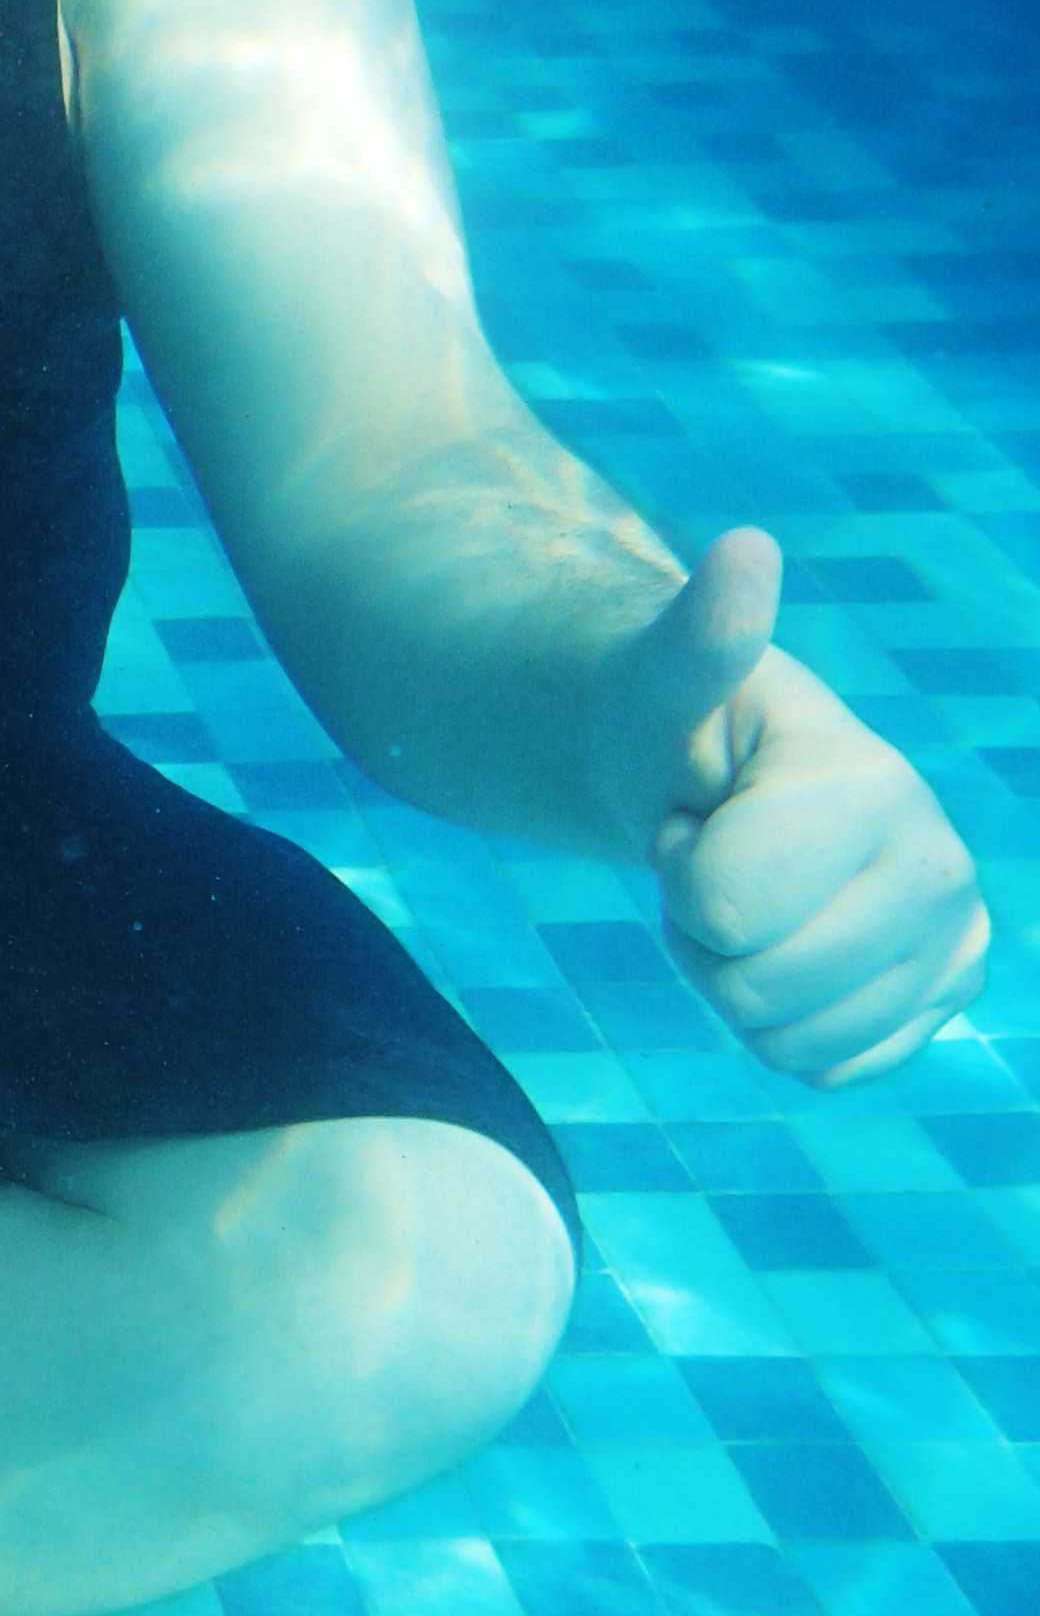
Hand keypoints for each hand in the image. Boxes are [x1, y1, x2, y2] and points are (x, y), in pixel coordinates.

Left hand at [596, 527, 988, 1085]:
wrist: (706, 776)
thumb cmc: (673, 721)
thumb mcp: (662, 677)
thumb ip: (702, 632)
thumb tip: (744, 549)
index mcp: (875, 786)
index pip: (726, 911)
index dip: (680, 870)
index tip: (698, 810)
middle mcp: (940, 863)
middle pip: (757, 989)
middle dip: (702, 933)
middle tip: (715, 857)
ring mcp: (952, 935)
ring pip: (789, 1041)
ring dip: (735, 982)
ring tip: (746, 896)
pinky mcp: (943, 993)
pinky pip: (827, 1067)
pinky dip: (780, 1026)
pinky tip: (787, 943)